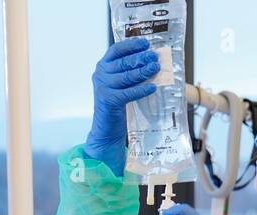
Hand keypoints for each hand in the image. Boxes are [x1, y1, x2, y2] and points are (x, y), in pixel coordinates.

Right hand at [85, 38, 160, 175]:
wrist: (106, 129)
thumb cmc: (117, 105)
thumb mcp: (120, 85)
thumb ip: (129, 73)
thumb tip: (152, 63)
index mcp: (102, 67)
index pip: (116, 50)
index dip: (131, 45)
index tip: (146, 43)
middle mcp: (100, 74)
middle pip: (123, 62)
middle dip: (141, 58)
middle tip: (155, 57)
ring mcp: (103, 87)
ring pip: (126, 76)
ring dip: (143, 71)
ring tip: (156, 68)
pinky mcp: (109, 100)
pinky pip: (129, 92)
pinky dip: (141, 89)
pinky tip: (152, 87)